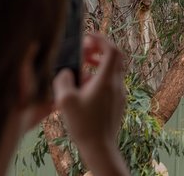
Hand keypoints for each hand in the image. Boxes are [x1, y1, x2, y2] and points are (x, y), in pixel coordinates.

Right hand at [53, 34, 127, 174]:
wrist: (100, 148)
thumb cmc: (84, 125)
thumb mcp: (65, 101)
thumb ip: (63, 80)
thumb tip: (66, 71)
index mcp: (107, 80)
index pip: (112, 50)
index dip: (101, 39)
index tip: (89, 36)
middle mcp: (117, 84)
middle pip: (116, 57)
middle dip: (101, 49)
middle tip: (85, 50)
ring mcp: (120, 93)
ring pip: (115, 69)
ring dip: (100, 63)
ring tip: (84, 66)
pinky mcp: (118, 102)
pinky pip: (113, 81)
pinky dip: (102, 75)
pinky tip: (86, 86)